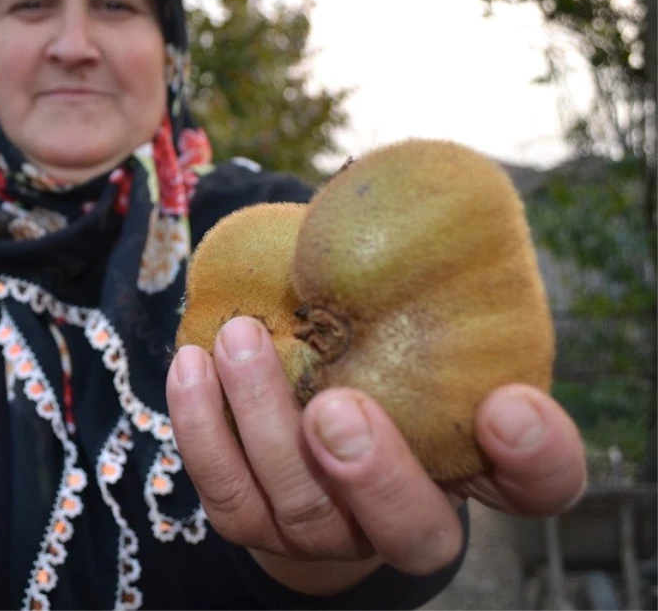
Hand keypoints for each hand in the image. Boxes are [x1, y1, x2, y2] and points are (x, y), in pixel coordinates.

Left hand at [166, 317, 585, 594]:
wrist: (304, 426)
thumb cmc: (375, 354)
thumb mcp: (411, 325)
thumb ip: (418, 292)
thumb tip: (384, 199)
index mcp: (477, 466)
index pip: (541, 483)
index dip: (535, 455)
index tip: (506, 403)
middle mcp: (410, 518)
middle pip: (411, 530)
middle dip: (370, 471)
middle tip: (335, 408)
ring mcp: (329, 532)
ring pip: (302, 506)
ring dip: (263, 420)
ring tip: (238, 338)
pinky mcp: (255, 523)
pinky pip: (226, 492)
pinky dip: (203, 427)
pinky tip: (191, 364)